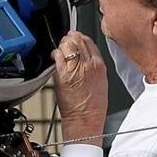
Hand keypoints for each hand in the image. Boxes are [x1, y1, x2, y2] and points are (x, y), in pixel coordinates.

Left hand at [51, 31, 106, 147]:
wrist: (85, 119)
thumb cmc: (93, 106)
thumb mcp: (101, 81)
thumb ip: (93, 65)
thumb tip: (84, 56)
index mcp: (99, 65)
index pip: (89, 42)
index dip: (80, 37)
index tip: (76, 38)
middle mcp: (88, 64)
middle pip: (77, 40)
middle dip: (70, 39)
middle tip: (66, 42)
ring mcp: (75, 68)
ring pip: (67, 45)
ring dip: (62, 46)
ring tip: (61, 51)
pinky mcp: (63, 73)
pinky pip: (57, 55)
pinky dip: (55, 54)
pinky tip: (55, 58)